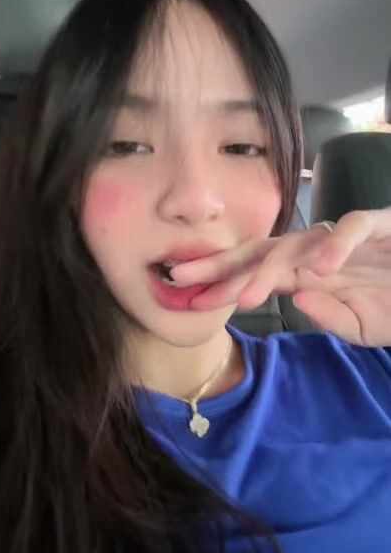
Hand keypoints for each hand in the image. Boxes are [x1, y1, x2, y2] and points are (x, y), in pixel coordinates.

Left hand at [170, 207, 390, 346]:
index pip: (255, 275)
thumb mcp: (361, 326)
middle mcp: (317, 253)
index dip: (222, 284)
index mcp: (308, 275)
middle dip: (220, 264)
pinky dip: (338, 245)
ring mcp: (345, 239)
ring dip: (269, 269)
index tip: (187, 299)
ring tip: (245, 298)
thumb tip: (296, 302)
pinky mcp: (379, 227)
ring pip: (297, 243)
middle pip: (260, 251)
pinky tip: (322, 269)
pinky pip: (353, 228)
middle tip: (182, 277)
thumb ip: (329, 317)